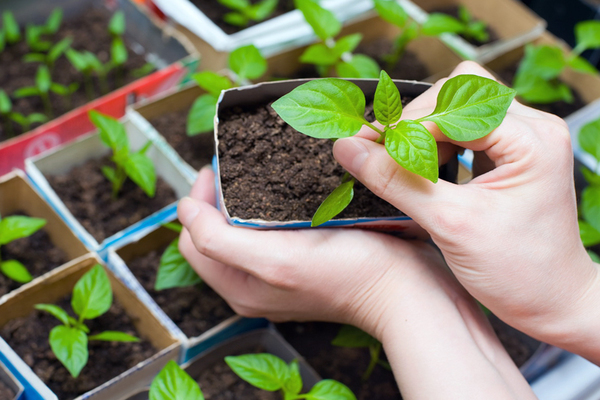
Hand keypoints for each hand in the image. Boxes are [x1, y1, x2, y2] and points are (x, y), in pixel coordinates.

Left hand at [177, 168, 535, 397]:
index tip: (218, 168)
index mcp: (238, 285)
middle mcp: (255, 281)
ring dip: (246, 195)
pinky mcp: (305, 259)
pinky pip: (273, 227)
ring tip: (261, 169)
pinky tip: (290, 185)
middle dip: (220, 194)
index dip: (199, 199)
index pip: (193, 236)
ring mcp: (281, 271)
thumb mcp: (275, 261)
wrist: (407, 290)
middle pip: (216, 231)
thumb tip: (183, 210)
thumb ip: (218, 240)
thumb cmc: (349, 275)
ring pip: (245, 226)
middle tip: (239, 163)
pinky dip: (272, 203)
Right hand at [333, 61, 599, 362]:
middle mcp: (533, 128)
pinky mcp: (511, 155)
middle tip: (386, 156)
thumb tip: (348, 148)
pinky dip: (436, 145)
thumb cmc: (518, 271)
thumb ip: (396, 181)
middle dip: (415, 123)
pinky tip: (426, 172)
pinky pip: (464, 130)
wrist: (552, 302)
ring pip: (457, 109)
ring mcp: (523, 140)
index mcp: (531, 139)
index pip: (452, 105)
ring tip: (407, 168)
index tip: (370, 149)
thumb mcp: (449, 224)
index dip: (406, 126)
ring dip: (424, 134)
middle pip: (456, 94)